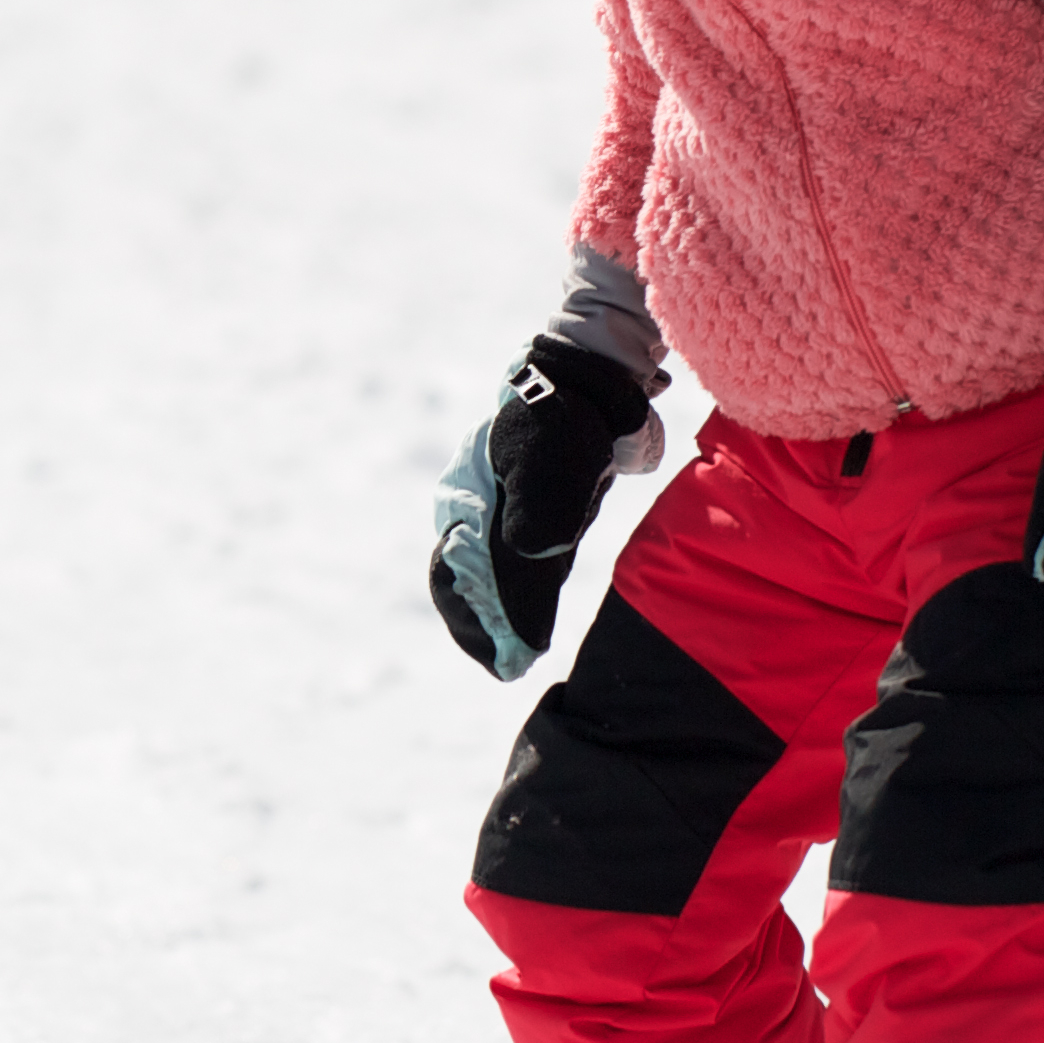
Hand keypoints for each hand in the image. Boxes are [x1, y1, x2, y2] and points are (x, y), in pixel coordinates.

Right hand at [431, 337, 656, 675]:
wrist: (587, 376)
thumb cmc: (562, 417)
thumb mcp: (548, 460)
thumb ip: (540, 508)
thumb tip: (531, 555)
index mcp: (465, 501)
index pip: (456, 577)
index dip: (476, 621)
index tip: (502, 658)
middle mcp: (475, 511)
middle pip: (469, 583)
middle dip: (484, 627)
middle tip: (507, 667)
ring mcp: (503, 512)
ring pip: (494, 578)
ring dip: (503, 618)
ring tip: (516, 657)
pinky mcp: (536, 512)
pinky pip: (520, 566)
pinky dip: (524, 599)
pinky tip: (535, 623)